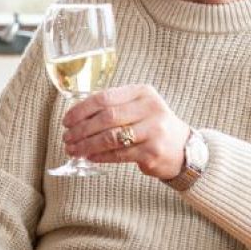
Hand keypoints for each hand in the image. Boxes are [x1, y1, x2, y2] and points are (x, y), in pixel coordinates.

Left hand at [61, 84, 189, 179]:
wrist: (184, 149)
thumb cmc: (152, 126)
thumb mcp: (139, 107)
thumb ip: (114, 106)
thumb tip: (76, 117)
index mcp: (143, 92)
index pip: (104, 98)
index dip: (81, 110)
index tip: (67, 120)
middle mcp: (151, 109)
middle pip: (106, 118)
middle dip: (81, 129)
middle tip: (67, 137)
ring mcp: (153, 131)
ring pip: (111, 137)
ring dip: (87, 145)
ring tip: (73, 149)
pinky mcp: (152, 152)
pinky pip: (119, 154)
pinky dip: (100, 156)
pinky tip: (90, 157)